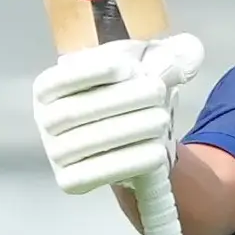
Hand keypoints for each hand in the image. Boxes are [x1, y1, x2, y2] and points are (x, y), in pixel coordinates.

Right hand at [31, 35, 203, 196]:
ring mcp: (54, 153)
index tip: (125, 67)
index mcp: (49, 88)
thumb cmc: (133, 96)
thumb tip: (190, 53)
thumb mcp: (149, 67)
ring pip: (87, 142)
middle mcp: (44, 120)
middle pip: (76, 110)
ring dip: (128, 129)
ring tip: (162, 120)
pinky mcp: (69, 181)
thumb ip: (169, 55)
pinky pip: (95, 174)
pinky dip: (127, 162)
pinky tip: (156, 153)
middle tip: (157, 92)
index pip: (59, 80)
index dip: (89, 72)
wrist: (135, 142)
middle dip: (120, 100)